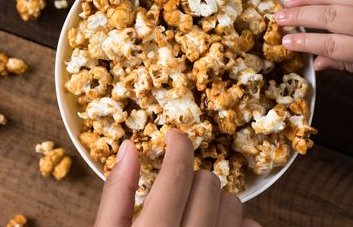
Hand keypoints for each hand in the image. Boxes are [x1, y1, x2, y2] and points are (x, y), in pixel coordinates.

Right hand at [94, 129, 260, 226]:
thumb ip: (116, 193)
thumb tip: (130, 147)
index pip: (177, 175)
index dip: (178, 146)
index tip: (173, 136)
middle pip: (207, 184)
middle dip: (191, 178)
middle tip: (174, 190)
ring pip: (234, 205)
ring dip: (215, 200)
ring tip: (194, 211)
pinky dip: (236, 223)